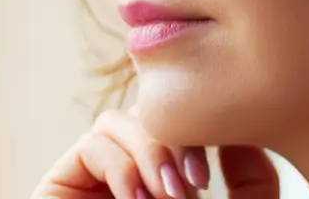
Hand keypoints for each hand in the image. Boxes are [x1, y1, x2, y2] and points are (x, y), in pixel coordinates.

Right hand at [31, 109, 278, 198]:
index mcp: (170, 190)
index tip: (219, 162)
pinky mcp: (58, 187)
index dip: (205, 131)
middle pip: (153, 117)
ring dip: (152, 151)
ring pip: (122, 122)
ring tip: (168, 196)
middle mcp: (131, 181)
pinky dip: (122, 167)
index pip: (187, 132)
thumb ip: (250, 186)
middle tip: (193, 183)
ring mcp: (93, 184)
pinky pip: (93, 144)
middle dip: (177, 139)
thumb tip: (244, 133)